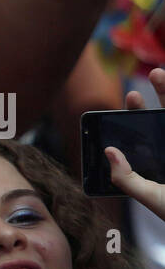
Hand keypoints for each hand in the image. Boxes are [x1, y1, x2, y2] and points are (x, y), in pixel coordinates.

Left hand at [107, 68, 164, 220]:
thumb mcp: (148, 196)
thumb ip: (126, 179)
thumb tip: (109, 151)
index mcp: (158, 160)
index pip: (145, 133)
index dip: (135, 116)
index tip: (127, 100)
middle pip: (163, 118)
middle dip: (154, 97)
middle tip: (136, 89)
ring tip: (157, 72)